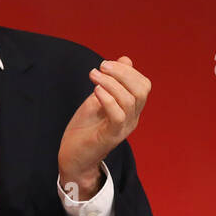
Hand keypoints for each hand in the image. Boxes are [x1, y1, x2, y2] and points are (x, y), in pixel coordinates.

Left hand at [58, 56, 149, 196]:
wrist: (72, 157)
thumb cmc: (84, 129)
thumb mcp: (98, 98)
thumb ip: (111, 82)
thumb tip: (126, 59)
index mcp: (132, 109)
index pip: (143, 84)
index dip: (127, 70)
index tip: (106, 64)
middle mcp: (132, 118)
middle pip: (141, 90)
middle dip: (122, 73)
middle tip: (101, 66)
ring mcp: (123, 128)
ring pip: (130, 100)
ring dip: (110, 83)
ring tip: (93, 75)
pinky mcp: (111, 137)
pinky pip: (118, 115)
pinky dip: (108, 99)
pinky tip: (95, 90)